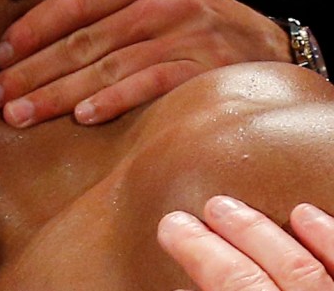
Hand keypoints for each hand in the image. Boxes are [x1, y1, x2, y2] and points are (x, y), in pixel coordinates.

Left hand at [0, 0, 289, 126]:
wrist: (262, 45)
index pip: (77, 1)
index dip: (33, 27)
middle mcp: (168, 1)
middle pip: (83, 41)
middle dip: (31, 72)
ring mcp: (187, 37)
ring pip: (107, 68)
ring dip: (56, 96)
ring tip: (16, 115)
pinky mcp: (203, 72)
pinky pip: (149, 87)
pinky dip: (114, 102)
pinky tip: (80, 118)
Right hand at [158, 195, 333, 290]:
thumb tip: (179, 289)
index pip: (229, 286)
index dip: (197, 254)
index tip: (170, 230)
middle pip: (252, 277)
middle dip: (214, 243)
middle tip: (185, 218)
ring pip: (301, 266)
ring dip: (259, 232)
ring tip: (227, 207)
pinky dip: (327, 237)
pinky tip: (304, 213)